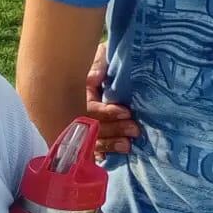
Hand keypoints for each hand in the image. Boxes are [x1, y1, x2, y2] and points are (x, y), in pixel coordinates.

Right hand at [86, 42, 138, 158]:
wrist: (95, 61)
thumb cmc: (102, 59)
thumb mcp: (101, 55)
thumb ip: (98, 64)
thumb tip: (96, 77)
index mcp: (79, 91)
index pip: (90, 108)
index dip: (107, 112)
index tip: (126, 112)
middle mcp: (77, 109)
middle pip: (91, 126)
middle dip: (113, 130)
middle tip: (134, 130)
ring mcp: (81, 122)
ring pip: (91, 139)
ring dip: (110, 144)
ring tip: (128, 146)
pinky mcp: (88, 131)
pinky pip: (91, 147)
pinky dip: (101, 153)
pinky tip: (112, 158)